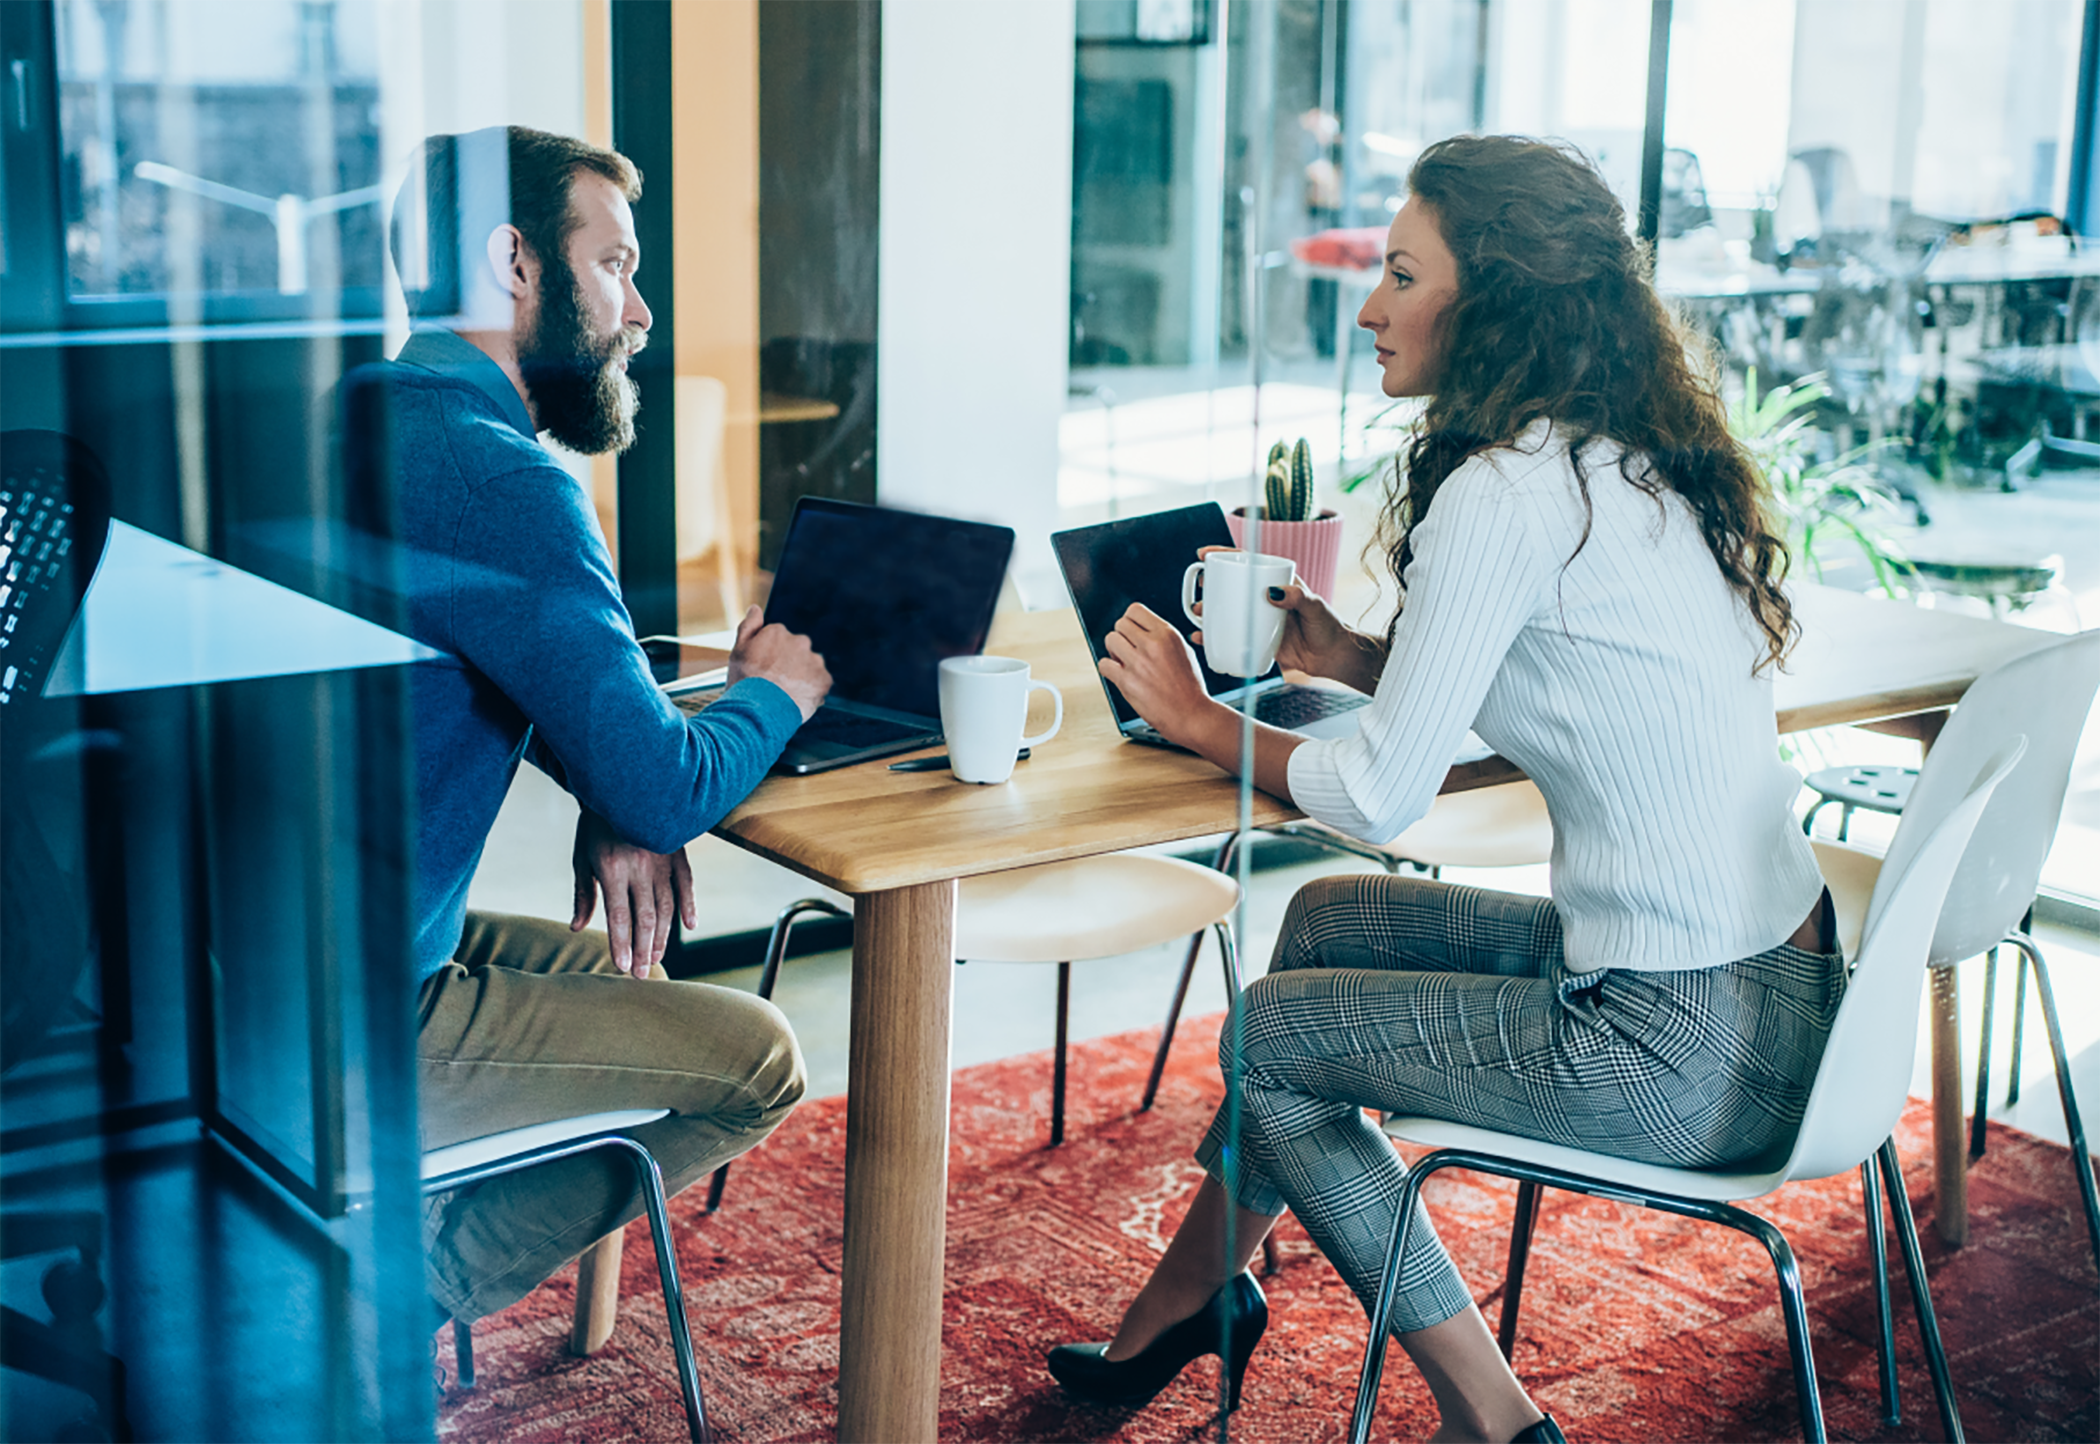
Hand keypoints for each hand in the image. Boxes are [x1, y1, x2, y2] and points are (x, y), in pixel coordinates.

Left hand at [571, 809, 695, 975]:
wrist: (622, 785)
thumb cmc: (595, 825)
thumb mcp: (582, 857)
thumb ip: (583, 894)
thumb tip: (577, 928)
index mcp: (612, 868)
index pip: (619, 916)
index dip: (621, 944)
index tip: (621, 967)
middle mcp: (640, 867)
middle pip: (645, 918)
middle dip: (643, 949)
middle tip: (641, 974)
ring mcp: (662, 860)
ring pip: (666, 906)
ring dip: (662, 936)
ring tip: (656, 958)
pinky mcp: (677, 853)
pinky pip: (687, 883)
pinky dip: (689, 905)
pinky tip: (690, 926)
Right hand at [725, 604, 830, 721]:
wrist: (758, 710)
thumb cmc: (745, 681)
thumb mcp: (738, 649)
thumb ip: (749, 626)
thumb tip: (755, 608)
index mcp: (778, 632)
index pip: (779, 640)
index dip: (771, 657)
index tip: (764, 670)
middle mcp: (800, 642)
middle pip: (797, 652)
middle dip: (790, 664)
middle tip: (775, 684)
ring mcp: (814, 661)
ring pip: (810, 667)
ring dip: (803, 677)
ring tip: (785, 694)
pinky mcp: (824, 680)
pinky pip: (821, 684)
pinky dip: (812, 691)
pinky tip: (796, 700)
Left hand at [1099, 602, 1227, 747]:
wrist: (1191, 714)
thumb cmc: (1190, 687)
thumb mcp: (1183, 651)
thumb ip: (1161, 638)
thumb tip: (1142, 630)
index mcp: (1167, 634)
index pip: (1135, 610)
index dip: (1131, 620)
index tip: (1132, 630)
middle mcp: (1152, 645)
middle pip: (1120, 623)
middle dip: (1122, 636)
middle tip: (1128, 648)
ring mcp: (1138, 663)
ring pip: (1110, 640)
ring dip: (1114, 651)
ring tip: (1123, 661)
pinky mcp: (1127, 682)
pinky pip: (1104, 665)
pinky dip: (1108, 669)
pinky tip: (1118, 674)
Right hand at [1192, 547, 1382, 692]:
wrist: (1333, 656)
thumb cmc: (1328, 626)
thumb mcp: (1314, 605)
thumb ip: (1296, 596)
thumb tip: (1271, 592)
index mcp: (1276, 582)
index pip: (1247, 563)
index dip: (1223, 556)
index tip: (1204, 555)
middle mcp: (1264, 599)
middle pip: (1230, 586)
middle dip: (1210, 584)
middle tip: (1200, 587)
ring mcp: (1259, 619)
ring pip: (1227, 611)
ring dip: (1208, 611)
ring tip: (1198, 613)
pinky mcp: (1256, 640)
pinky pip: (1231, 636)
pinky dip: (1215, 637)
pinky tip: (1201, 638)